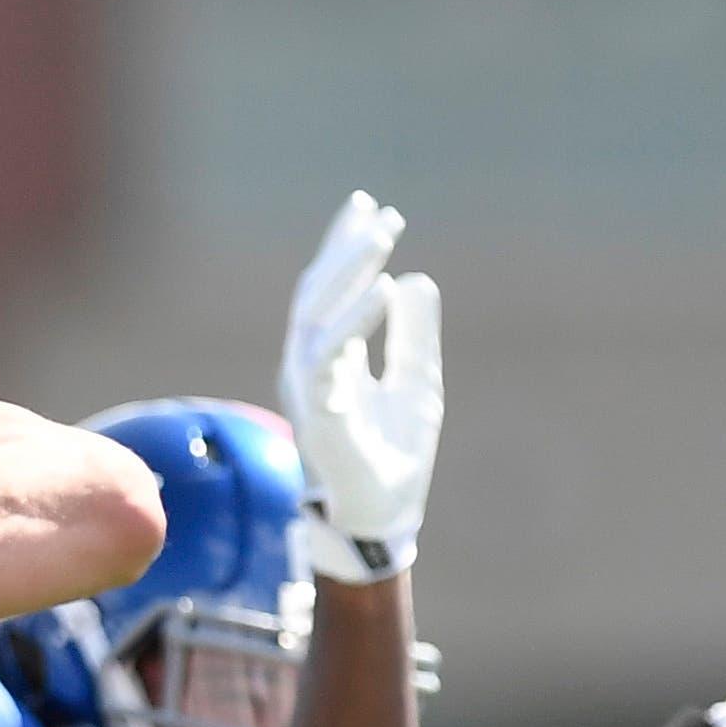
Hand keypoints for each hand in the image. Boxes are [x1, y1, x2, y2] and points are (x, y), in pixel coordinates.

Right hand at [279, 192, 442, 582]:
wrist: (383, 521)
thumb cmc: (393, 459)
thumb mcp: (416, 385)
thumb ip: (412, 337)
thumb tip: (414, 280)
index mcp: (329, 362)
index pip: (329, 292)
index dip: (344, 248)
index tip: (367, 206)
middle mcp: (309, 370)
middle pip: (317, 296)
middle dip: (346, 250)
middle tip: (381, 214)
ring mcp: (309, 393)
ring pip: (315, 318)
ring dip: (347, 273)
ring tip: (381, 237)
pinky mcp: (319, 417)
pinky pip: (328, 360)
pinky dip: (353, 323)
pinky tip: (381, 290)